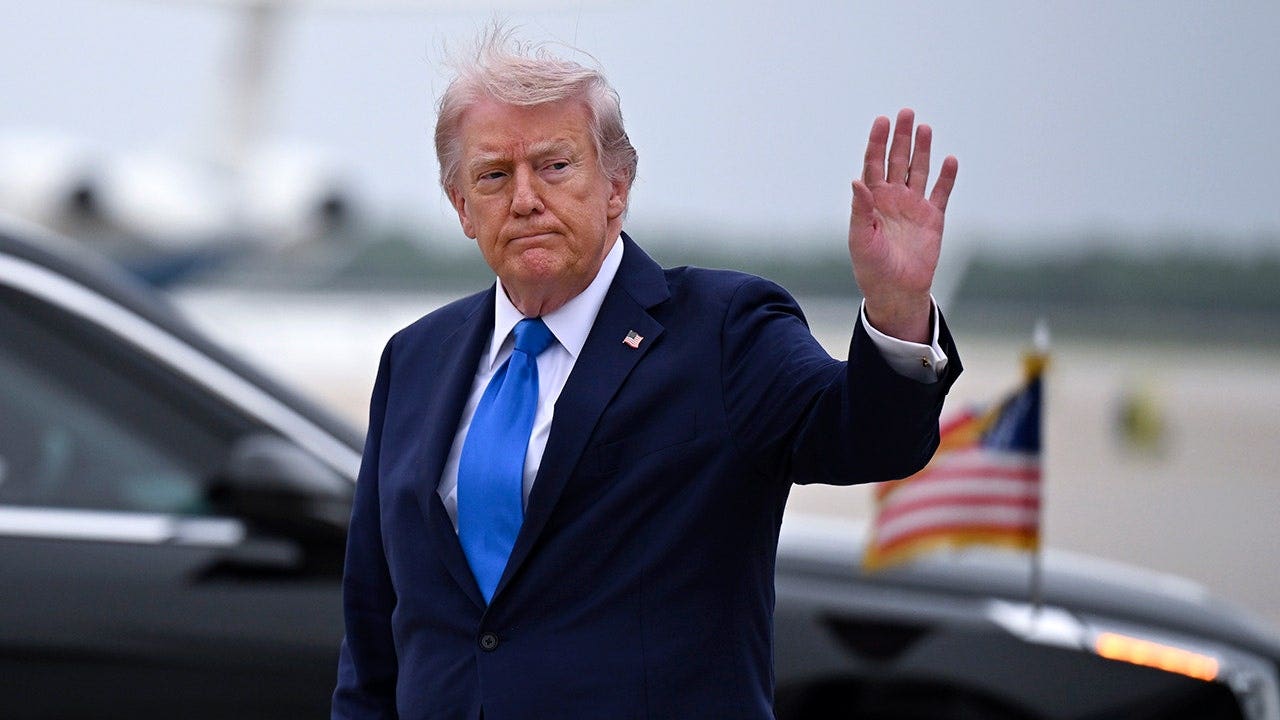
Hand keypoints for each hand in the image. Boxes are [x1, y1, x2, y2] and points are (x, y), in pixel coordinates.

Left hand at [849, 108, 957, 342]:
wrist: (895, 291)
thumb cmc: (871, 267)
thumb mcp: (861, 238)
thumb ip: (860, 209)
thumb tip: (856, 180)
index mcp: (872, 200)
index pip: (874, 164)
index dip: (877, 142)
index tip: (882, 121)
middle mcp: (892, 198)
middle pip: (897, 160)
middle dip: (901, 137)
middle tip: (906, 112)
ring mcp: (913, 206)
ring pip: (919, 170)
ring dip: (922, 150)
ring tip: (924, 127)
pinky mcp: (933, 219)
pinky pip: (941, 193)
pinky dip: (946, 177)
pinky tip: (950, 160)